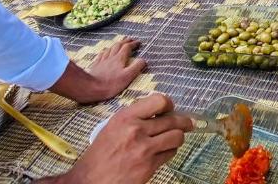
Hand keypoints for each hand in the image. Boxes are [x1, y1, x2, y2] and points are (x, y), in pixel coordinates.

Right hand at [52, 94, 192, 183]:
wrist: (89, 180)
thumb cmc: (99, 156)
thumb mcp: (112, 127)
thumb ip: (134, 118)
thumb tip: (158, 113)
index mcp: (125, 117)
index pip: (159, 101)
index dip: (169, 104)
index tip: (171, 108)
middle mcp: (136, 130)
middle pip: (173, 120)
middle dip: (184, 122)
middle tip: (188, 123)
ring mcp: (144, 148)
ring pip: (177, 137)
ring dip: (178, 138)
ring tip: (175, 139)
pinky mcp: (149, 165)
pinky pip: (170, 154)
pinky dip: (170, 152)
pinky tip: (163, 152)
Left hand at [82, 37, 146, 103]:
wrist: (92, 88)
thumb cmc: (111, 84)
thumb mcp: (128, 76)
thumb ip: (137, 67)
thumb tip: (143, 60)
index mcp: (119, 59)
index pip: (127, 47)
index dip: (133, 44)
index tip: (138, 43)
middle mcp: (111, 57)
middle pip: (118, 45)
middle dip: (125, 41)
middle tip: (130, 40)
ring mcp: (102, 61)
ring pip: (110, 48)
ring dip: (116, 45)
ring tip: (119, 44)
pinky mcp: (96, 66)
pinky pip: (101, 55)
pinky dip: (105, 51)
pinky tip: (105, 52)